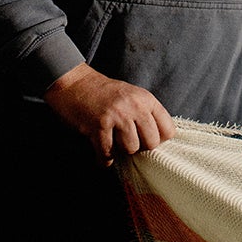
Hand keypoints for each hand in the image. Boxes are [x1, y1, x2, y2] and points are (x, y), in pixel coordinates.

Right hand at [44, 63, 176, 160]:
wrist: (73, 83)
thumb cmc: (102, 93)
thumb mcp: (131, 96)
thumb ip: (146, 114)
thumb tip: (157, 141)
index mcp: (146, 99)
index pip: (168, 130)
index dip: (158, 139)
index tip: (145, 140)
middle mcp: (134, 106)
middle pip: (151, 143)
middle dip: (139, 148)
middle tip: (126, 143)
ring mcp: (117, 116)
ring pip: (130, 149)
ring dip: (120, 151)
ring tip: (111, 143)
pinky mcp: (98, 126)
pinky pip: (108, 154)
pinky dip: (103, 158)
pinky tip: (100, 152)